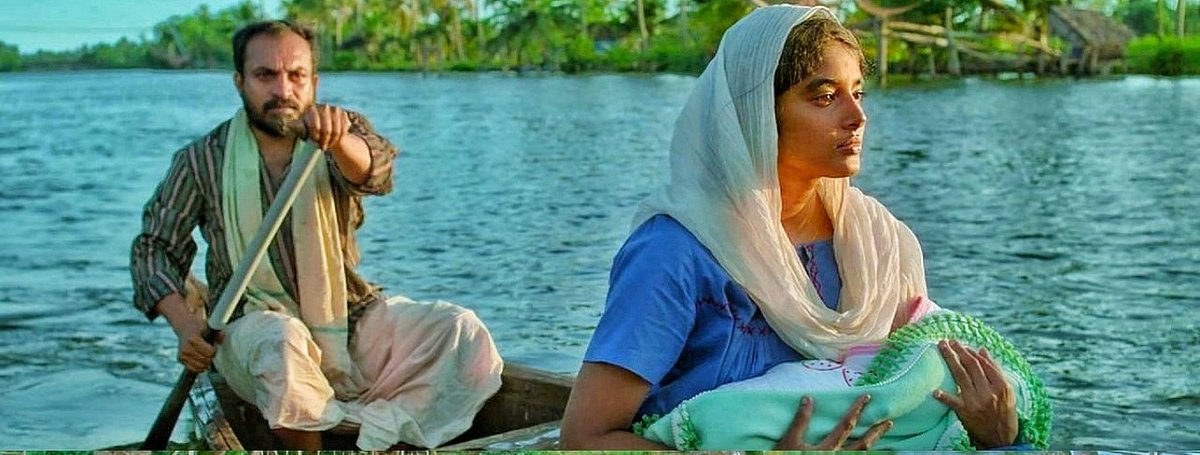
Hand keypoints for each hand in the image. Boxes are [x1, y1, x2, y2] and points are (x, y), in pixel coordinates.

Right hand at [156, 293, 223, 372]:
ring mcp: (182, 355)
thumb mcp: (209, 326)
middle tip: (211, 350)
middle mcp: (186, 348)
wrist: (186, 327)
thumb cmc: (200, 327)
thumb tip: (222, 339)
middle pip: (206, 360)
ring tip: (206, 355)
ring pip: (200, 366)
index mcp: (193, 340)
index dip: (214, 350)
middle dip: (211, 357)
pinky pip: (193, 369)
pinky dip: (200, 367)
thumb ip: (218, 333)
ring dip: (206, 363)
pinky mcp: (180, 359)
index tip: (214, 345)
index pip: (209, 352)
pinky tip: (202, 360)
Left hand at [302, 103, 354, 152]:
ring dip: (332, 142)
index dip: (315, 137)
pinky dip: (340, 138)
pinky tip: (335, 141)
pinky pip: (343, 130)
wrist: (325, 123)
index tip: (315, 143)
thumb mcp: (303, 127)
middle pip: (326, 130)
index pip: (315, 127)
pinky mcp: (343, 114)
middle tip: (322, 148)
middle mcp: (324, 106)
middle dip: (324, 141)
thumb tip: (294, 127)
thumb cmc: (311, 127)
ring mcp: (335, 109)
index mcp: (312, 109)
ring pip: (336, 132)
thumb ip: (298, 127)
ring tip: (328, 145)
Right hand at [773, 394, 892, 449]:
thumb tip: (808, 398)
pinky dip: (866, 454)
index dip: (857, 410)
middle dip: (876, 432)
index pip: (846, 425)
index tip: (867, 397)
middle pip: (863, 444)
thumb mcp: (790, 439)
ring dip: (874, 443)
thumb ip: (801, 420)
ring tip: (883, 435)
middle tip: (889, 421)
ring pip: (862, 454)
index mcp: (828, 448)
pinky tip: (874, 450)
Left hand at [934, 340, 1017, 447]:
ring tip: (942, 347)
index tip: (962, 344)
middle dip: (959, 351)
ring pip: (961, 376)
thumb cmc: (1004, 413)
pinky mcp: (966, 412)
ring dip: (950, 359)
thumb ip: (995, 370)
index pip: (984, 364)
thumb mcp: (1007, 392)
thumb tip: (982, 349)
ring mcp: (976, 402)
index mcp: (1001, 386)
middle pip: (972, 366)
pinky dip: (943, 396)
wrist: (1000, 439)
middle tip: (949, 341)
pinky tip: (934, 391)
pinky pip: (952, 402)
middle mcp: (989, 392)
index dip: (972, 352)